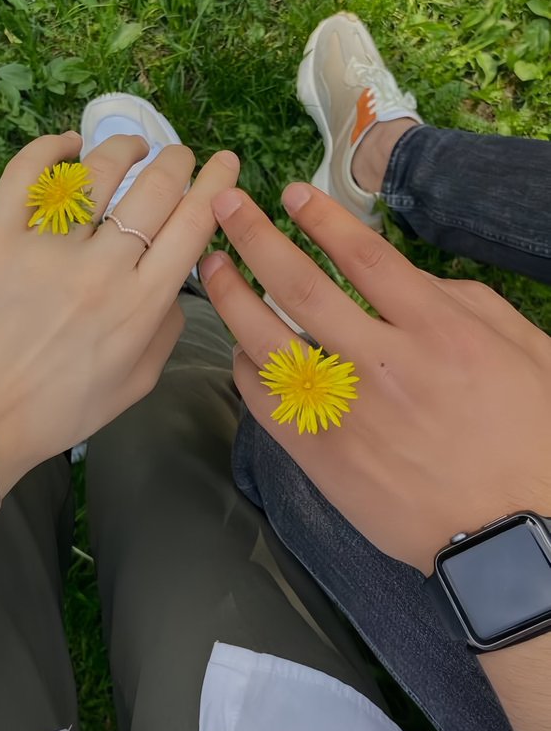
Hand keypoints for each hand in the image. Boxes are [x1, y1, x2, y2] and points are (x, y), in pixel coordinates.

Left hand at [0, 131, 238, 495]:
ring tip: (133, 145)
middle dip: (178, 161)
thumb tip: (177, 285)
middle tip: (180, 155)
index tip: (224, 163)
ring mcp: (47, 248)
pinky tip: (70, 145)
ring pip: (97, 172)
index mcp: (142, 304)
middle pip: (155, 188)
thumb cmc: (61, 409)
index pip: (192, 224)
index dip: (216, 185)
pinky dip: (51, 148)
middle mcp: (102, 268)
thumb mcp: (136, 383)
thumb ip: (166, 330)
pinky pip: (27, 174)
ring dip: (124, 147)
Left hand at [201, 183, 550, 574]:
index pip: (363, 256)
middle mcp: (381, 363)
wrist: (508, 537)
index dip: (321, 218)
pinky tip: (236, 347)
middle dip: (255, 237)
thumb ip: (465, 303)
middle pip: (300, 286)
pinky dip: (244, 367)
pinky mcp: (321, 455)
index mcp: (436, 330)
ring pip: (268, 340)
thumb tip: (410, 280)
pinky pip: (264, 401)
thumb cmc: (527, 440)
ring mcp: (344, 412)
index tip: (290, 193)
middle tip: (224, 206)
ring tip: (211, 266)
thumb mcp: (525, 351)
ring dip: (232, 296)